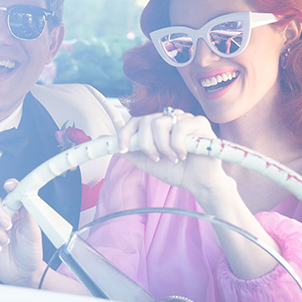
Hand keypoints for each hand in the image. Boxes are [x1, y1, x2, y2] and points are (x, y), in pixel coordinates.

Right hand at [0, 179, 45, 287]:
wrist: (22, 273)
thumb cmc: (30, 252)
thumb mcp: (34, 234)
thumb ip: (29, 215)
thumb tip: (26, 198)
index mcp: (17, 211)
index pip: (11, 193)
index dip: (9, 186)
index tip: (8, 186)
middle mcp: (3, 216)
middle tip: (7, 225)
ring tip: (5, 241)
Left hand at [116, 109, 232, 202]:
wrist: (198, 182)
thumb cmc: (176, 171)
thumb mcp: (147, 162)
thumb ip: (129, 150)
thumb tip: (102, 139)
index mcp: (156, 126)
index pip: (136, 121)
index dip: (126, 134)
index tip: (123, 150)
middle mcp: (169, 118)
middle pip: (146, 121)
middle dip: (147, 144)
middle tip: (156, 158)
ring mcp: (184, 118)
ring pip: (160, 122)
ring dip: (163, 146)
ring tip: (173, 158)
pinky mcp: (199, 122)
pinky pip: (180, 127)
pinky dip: (178, 145)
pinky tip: (183, 155)